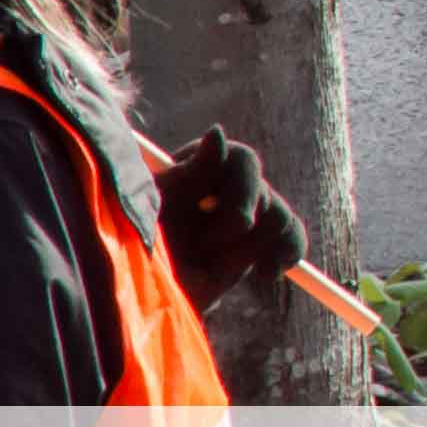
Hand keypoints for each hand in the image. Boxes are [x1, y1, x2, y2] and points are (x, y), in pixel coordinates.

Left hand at [153, 128, 306, 308]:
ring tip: (212, 266)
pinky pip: (292, 238)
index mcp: (199, 168)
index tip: (224, 215)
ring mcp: (247, 215)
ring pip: (280, 218)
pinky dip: (286, 254)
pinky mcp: (261, 243)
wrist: (140, 296)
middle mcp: (226, 187)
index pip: (240, 160)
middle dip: (234, 224)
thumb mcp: (155, 207)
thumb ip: (189, 172)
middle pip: (263, 193)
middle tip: (203, 247)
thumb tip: (218, 130)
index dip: (238, 189)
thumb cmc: (135, 247)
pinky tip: (266, 273)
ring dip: (247, 248)